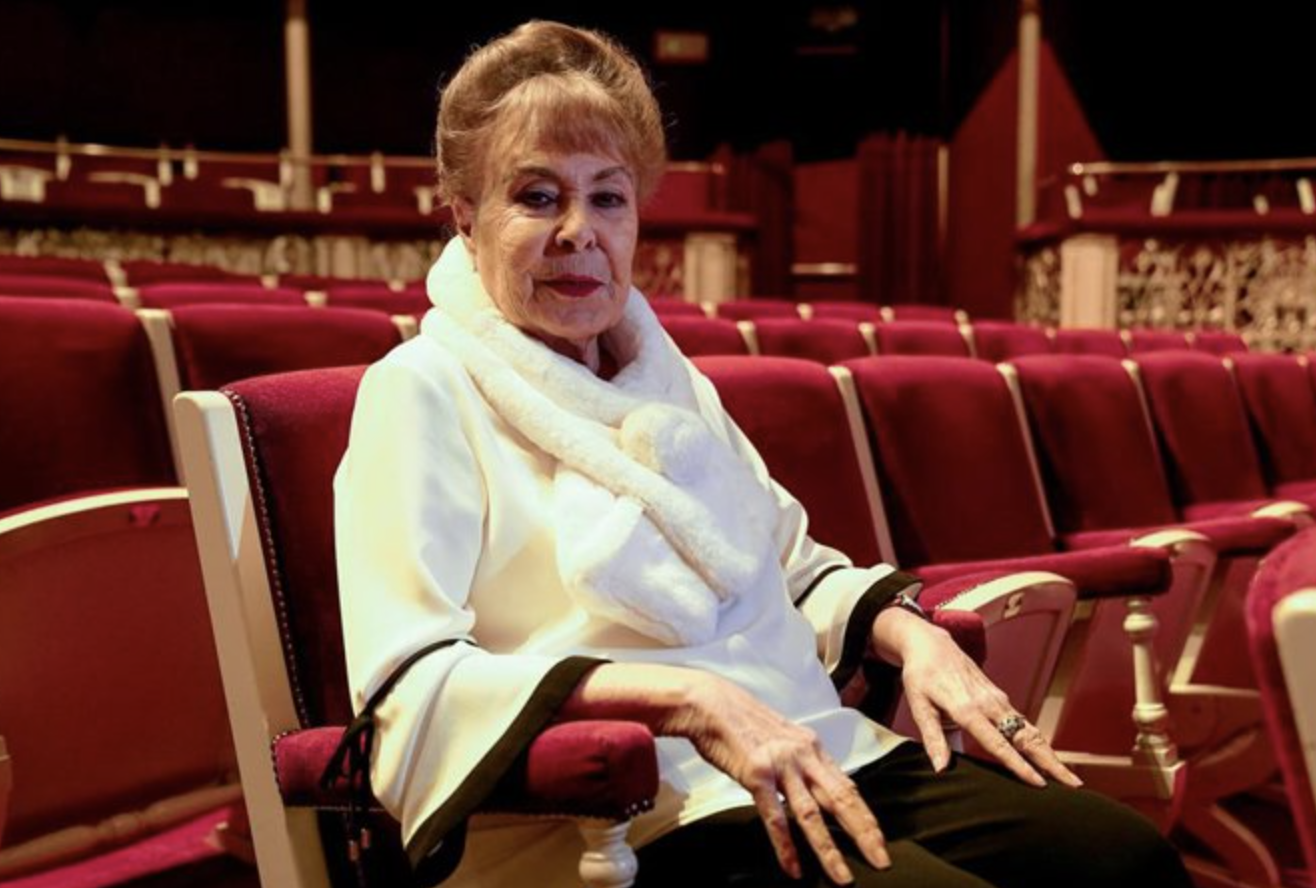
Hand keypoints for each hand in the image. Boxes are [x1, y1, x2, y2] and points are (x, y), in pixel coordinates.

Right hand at [664, 673, 890, 883]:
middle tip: (882, 860)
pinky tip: (793, 867)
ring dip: (829, 849)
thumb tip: (817, 784)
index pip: (848, 786)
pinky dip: (785, 845)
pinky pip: (775, 816)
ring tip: (842, 877)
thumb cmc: (743, 721)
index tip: (880, 839)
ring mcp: (781, 765)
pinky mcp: (756, 774)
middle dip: (864, 833)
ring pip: (812, 814)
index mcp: (812, 747)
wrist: (712, 703)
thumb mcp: (784, 737)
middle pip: (841, 799)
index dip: (866, 815)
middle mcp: (803, 755)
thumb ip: (802, 760)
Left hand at [873, 608, 1081, 787]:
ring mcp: (998, 700)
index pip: (999, 744)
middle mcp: (989, 704)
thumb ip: (932, 738)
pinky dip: (1038, 741)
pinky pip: (1023, 723)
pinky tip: (1046, 756)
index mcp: (968, 709)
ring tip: (1068, 777)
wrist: (930, 644)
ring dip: (1050, 753)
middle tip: (1073, 785)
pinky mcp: (999, 698)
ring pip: (1030, 730)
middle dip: (1051, 762)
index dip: (1019, 765)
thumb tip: (941, 769)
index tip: (1039, 783)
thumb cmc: (921, 676)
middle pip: (1026, 737)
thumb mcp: (918, 706)